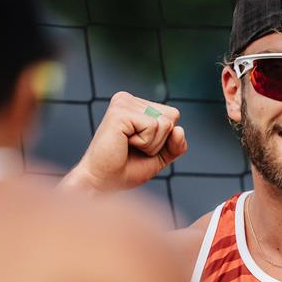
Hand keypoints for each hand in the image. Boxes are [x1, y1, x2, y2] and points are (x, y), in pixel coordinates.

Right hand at [62, 91, 187, 192]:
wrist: (103, 182)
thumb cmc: (126, 169)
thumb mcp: (159, 157)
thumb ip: (175, 144)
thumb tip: (179, 130)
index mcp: (136, 104)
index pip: (173, 115)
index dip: (165, 139)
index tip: (141, 147)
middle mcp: (128, 99)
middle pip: (171, 117)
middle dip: (159, 141)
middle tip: (134, 148)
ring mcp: (123, 103)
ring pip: (164, 123)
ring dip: (151, 144)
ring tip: (129, 147)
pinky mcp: (120, 113)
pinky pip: (153, 127)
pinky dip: (145, 144)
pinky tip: (125, 144)